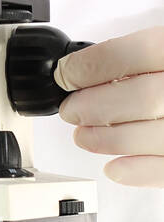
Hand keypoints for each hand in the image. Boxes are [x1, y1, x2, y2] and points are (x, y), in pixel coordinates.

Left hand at [56, 28, 163, 185]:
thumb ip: (141, 58)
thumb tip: (85, 70)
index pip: (140, 50)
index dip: (95, 64)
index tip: (67, 73)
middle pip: (144, 96)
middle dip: (95, 105)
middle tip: (71, 110)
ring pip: (153, 135)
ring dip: (108, 138)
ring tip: (84, 136)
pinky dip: (138, 171)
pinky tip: (115, 167)